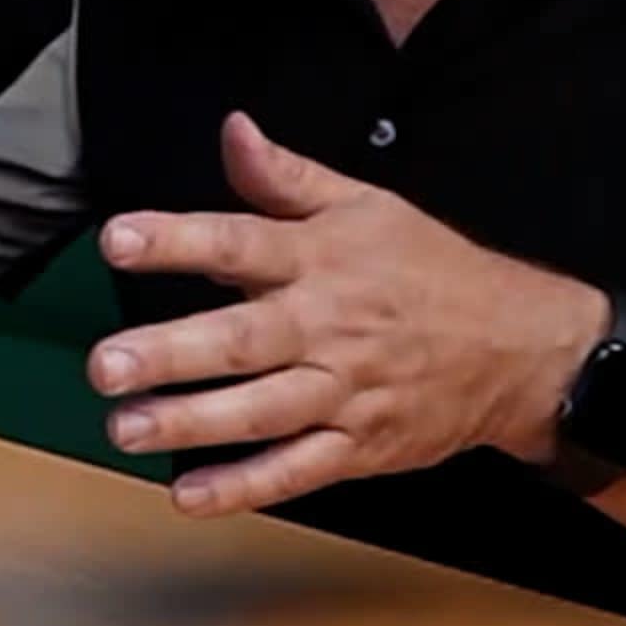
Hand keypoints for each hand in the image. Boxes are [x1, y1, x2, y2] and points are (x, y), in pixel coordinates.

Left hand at [89, 113, 605, 516]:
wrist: (519, 347)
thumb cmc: (432, 270)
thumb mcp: (365, 206)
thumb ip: (286, 177)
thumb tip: (233, 131)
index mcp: (321, 260)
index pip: (239, 243)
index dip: (177, 240)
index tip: (118, 239)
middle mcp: (328, 326)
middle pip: (243, 340)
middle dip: (171, 352)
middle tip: (106, 364)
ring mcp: (344, 392)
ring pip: (261, 411)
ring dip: (192, 423)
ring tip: (126, 427)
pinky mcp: (359, 446)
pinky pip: (296, 469)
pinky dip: (244, 486)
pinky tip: (190, 494)